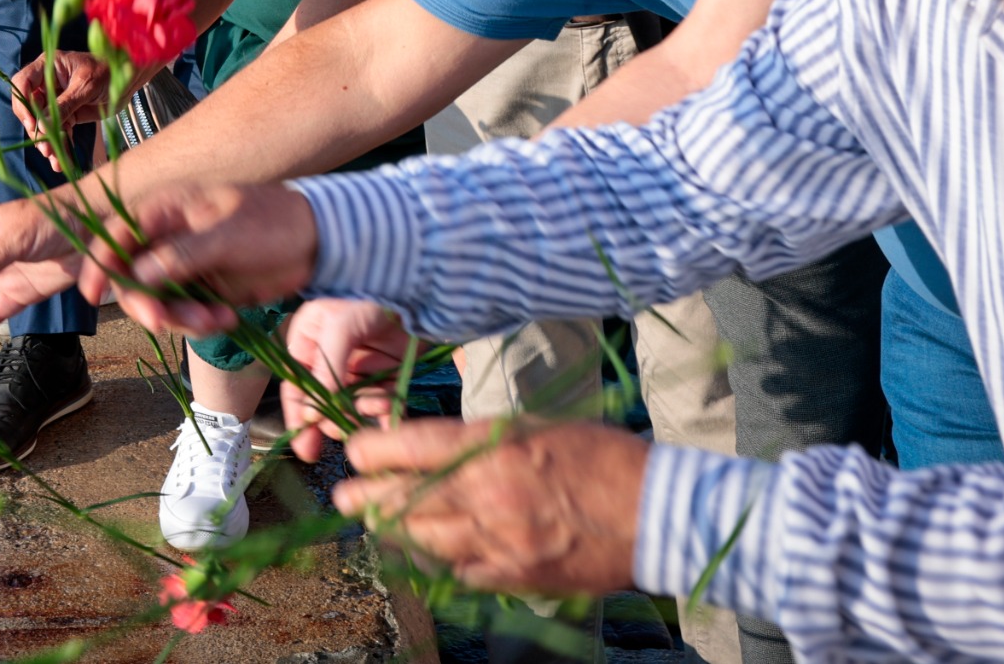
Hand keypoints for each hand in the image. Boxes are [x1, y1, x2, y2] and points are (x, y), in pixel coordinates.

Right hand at [10, 51, 111, 172]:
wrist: (128, 81)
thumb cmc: (107, 72)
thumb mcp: (85, 87)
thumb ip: (63, 105)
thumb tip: (41, 126)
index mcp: (47, 67)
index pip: (22, 83)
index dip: (22, 104)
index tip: (31, 124)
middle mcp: (47, 84)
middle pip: (30, 108)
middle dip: (37, 130)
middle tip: (45, 148)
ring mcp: (56, 100)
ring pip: (43, 124)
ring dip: (48, 142)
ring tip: (56, 160)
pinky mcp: (67, 114)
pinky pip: (58, 131)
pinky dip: (60, 145)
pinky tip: (62, 161)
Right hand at [67, 180, 319, 335]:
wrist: (314, 243)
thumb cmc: (270, 222)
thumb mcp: (226, 235)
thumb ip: (180, 254)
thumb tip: (137, 274)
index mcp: (165, 210)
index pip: (116, 235)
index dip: (98, 264)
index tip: (93, 295)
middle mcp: (166, 239)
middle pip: (131, 277)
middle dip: (147, 304)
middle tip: (166, 322)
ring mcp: (182, 267)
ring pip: (156, 302)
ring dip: (179, 319)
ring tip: (216, 320)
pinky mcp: (200, 291)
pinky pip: (182, 316)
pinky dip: (198, 324)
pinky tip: (227, 319)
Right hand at [282, 298, 414, 459]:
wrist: (417, 294)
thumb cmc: (370, 300)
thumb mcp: (340, 327)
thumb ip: (325, 370)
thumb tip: (311, 415)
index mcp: (308, 344)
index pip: (296, 387)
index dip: (299, 418)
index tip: (305, 447)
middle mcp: (329, 361)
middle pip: (323, 404)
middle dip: (336, 418)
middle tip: (347, 429)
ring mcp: (357, 372)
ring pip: (352, 409)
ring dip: (364, 414)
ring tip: (380, 406)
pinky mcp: (384, 379)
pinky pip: (379, 407)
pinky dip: (385, 415)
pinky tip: (391, 414)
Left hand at [335, 417, 645, 596]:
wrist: (657, 513)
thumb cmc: (600, 457)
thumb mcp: (533, 425)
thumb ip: (476, 438)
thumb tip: (426, 446)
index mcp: (492, 448)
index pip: (408, 447)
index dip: (371, 449)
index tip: (355, 449)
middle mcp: (487, 496)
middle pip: (402, 499)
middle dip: (365, 496)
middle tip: (346, 495)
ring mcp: (499, 543)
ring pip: (422, 541)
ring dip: (393, 530)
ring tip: (376, 523)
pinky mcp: (515, 577)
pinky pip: (458, 573)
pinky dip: (437, 561)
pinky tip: (426, 553)